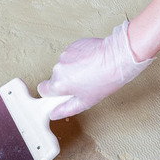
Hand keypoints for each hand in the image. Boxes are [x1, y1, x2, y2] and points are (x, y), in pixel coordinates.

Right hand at [38, 21, 153, 119]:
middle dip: (66, 80)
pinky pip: (71, 55)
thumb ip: (66, 109)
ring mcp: (64, 55)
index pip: (42, 89)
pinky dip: (78, 58)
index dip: (52, 92)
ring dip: (72, 68)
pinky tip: (90, 61)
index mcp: (59, 84)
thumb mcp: (86, 101)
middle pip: (55, 77)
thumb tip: (54, 114)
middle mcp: (58, 68)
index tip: (62, 93)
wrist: (117, 57)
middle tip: (83, 83)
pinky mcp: (72, 45)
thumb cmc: (106, 79)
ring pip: (64, 65)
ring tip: (90, 71)